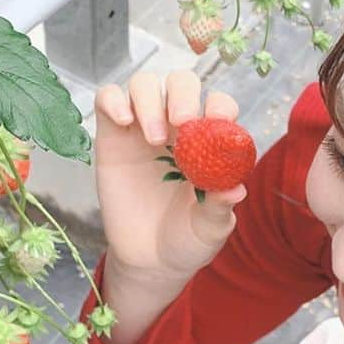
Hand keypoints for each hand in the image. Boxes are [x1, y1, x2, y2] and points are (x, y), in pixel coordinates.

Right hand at [94, 68, 247, 279]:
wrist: (149, 260)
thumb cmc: (187, 239)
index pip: (218, 104)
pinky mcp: (111, 135)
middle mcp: (178, 127)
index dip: (220, 105)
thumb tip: (235, 189)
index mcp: (210, 141)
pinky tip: (123, 121)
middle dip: (184, 94)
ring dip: (150, 100)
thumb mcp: (209, 229)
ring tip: (153, 138)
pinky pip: (108, 98)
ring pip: (145, 84)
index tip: (220, 120)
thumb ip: (220, 207)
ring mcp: (143, 127)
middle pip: (181, 83)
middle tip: (182, 122)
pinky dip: (114, 99)